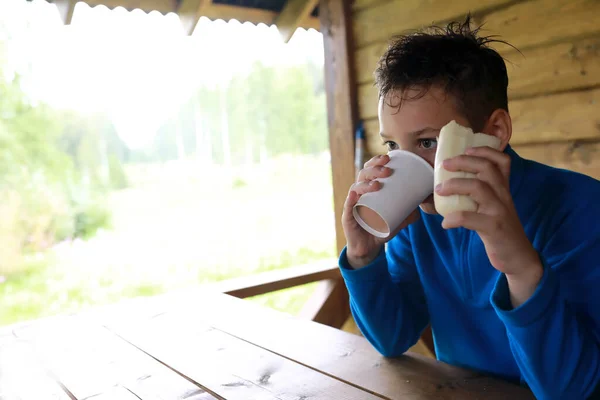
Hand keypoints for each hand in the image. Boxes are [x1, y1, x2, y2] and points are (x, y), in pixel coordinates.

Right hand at [343, 154, 419, 268]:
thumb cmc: (379, 230)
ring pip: (356, 189)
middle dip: (374, 170)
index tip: (388, 158)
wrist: (368, 248)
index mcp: (367, 189)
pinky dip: (350, 200)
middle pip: (363, 175)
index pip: (369, 170)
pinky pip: (347, 207)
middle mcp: (358, 194)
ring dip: (365, 184)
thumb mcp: (396, 220)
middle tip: (387, 171)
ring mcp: (352, 205)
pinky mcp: (347, 217)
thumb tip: (422, 205)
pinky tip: (354, 196)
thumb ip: (408, 213)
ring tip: (377, 185)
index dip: (376, 162)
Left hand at [435, 146, 542, 305]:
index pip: (502, 161)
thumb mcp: (493, 208)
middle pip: (487, 168)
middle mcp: (503, 196)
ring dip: (455, 185)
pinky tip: (446, 224)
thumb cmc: (499, 230)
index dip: (485, 151)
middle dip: (464, 162)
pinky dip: (454, 218)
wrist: (518, 257)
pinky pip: (470, 218)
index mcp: (503, 189)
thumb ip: (478, 196)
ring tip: (439, 190)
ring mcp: (499, 211)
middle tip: (444, 164)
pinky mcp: (494, 227)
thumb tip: (446, 187)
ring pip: (479, 187)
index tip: (466, 149)